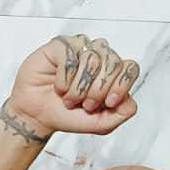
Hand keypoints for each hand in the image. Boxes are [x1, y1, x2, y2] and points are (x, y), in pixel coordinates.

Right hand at [8, 33, 140, 136]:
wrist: (39, 116)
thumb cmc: (69, 116)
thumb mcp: (101, 124)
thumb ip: (122, 113)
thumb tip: (130, 98)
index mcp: (113, 73)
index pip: (130, 68)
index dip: (121, 86)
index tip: (109, 103)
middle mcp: (100, 57)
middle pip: (113, 63)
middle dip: (98, 90)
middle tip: (85, 104)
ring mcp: (80, 48)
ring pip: (92, 59)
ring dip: (79, 87)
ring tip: (69, 98)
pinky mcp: (60, 45)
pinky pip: (70, 56)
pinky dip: (64, 78)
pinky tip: (58, 86)